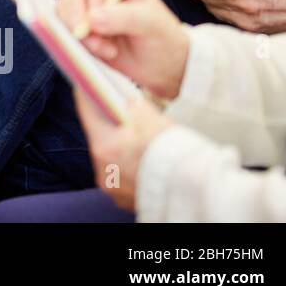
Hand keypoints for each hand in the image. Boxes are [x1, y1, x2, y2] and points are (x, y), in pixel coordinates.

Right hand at [55, 0, 189, 98]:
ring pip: (62, 6)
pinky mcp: (77, 28)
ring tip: (104, 47)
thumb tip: (92, 18)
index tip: (97, 10)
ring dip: (77, 29)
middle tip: (87, 31)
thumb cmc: (161, 37)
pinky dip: (77, 42)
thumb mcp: (152, 24)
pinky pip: (62, 28)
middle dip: (75, 8)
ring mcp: (84, 7)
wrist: (160, 67)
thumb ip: (125, 17)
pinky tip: (101, 51)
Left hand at [74, 92, 171, 211]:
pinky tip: (147, 161)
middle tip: (122, 113)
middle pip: (101, 138)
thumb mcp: (153, 120)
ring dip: (123, 149)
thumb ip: (135, 107)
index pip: (87, 113)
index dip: (88, 95)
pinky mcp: (127, 201)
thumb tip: (129, 103)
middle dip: (111, 126)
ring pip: (113, 159)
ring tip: (142, 141)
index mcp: (104, 148)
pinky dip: (133, 168)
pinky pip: (124, 177)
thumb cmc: (174, 155)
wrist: (199, 191)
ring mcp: (114, 189)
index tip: (86, 84)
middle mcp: (102, 171)